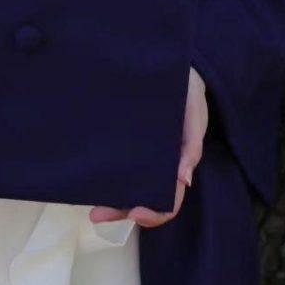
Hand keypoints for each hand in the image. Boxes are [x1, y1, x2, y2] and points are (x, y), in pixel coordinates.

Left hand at [88, 66, 207, 227]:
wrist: (176, 70)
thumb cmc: (189, 99)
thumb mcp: (196, 119)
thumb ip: (192, 148)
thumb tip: (184, 181)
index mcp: (174, 167)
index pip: (167, 201)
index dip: (154, 213)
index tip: (137, 212)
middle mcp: (155, 166)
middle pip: (139, 199)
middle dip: (119, 212)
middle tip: (96, 214)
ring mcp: (138, 155)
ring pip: (125, 186)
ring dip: (108, 199)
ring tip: (89, 205)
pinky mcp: (123, 141)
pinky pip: (114, 162)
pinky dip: (103, 174)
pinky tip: (88, 174)